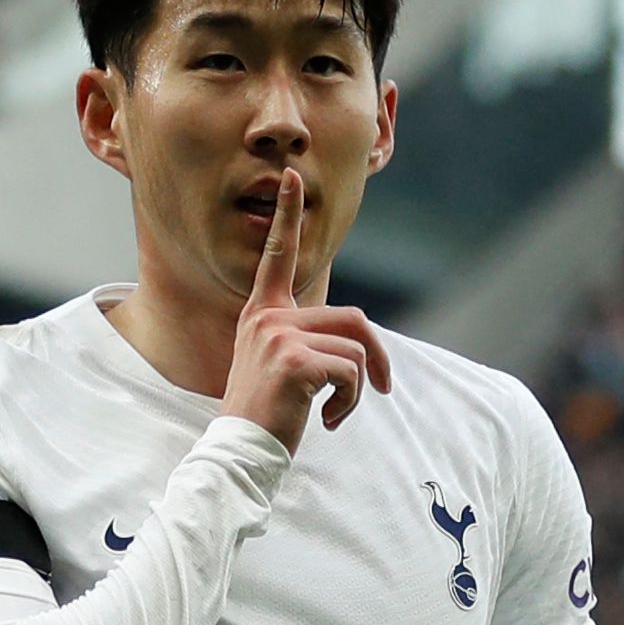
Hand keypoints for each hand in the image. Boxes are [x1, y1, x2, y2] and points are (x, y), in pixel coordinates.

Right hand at [220, 166, 391, 451]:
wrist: (241, 450)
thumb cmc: (267, 413)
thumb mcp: (280, 365)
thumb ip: (307, 339)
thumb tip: (360, 339)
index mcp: (263, 312)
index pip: (278, 255)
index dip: (287, 215)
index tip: (290, 174)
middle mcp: (268, 316)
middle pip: (354, 319)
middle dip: (378, 357)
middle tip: (382, 389)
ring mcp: (279, 337)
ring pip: (356, 350)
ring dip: (358, 389)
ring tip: (332, 412)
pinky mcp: (295, 362)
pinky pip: (351, 374)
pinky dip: (350, 403)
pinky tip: (326, 420)